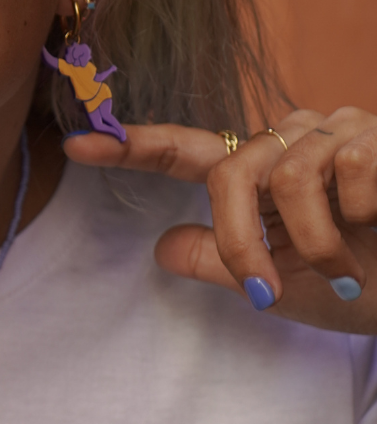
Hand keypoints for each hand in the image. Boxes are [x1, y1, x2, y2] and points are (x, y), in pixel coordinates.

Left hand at [63, 108, 376, 332]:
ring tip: (348, 269)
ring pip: (283, 179)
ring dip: (312, 246)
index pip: (188, 152)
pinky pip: (342, 175)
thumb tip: (162, 248)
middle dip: (241, 244)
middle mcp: (293, 137)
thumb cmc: (368, 285)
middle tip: (265, 294)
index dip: (132, 146)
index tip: (76, 145)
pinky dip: (357, 222)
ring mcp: (336, 129)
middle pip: (229, 174)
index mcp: (264, 170)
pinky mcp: (373, 137)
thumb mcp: (286, 287)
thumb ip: (226, 262)